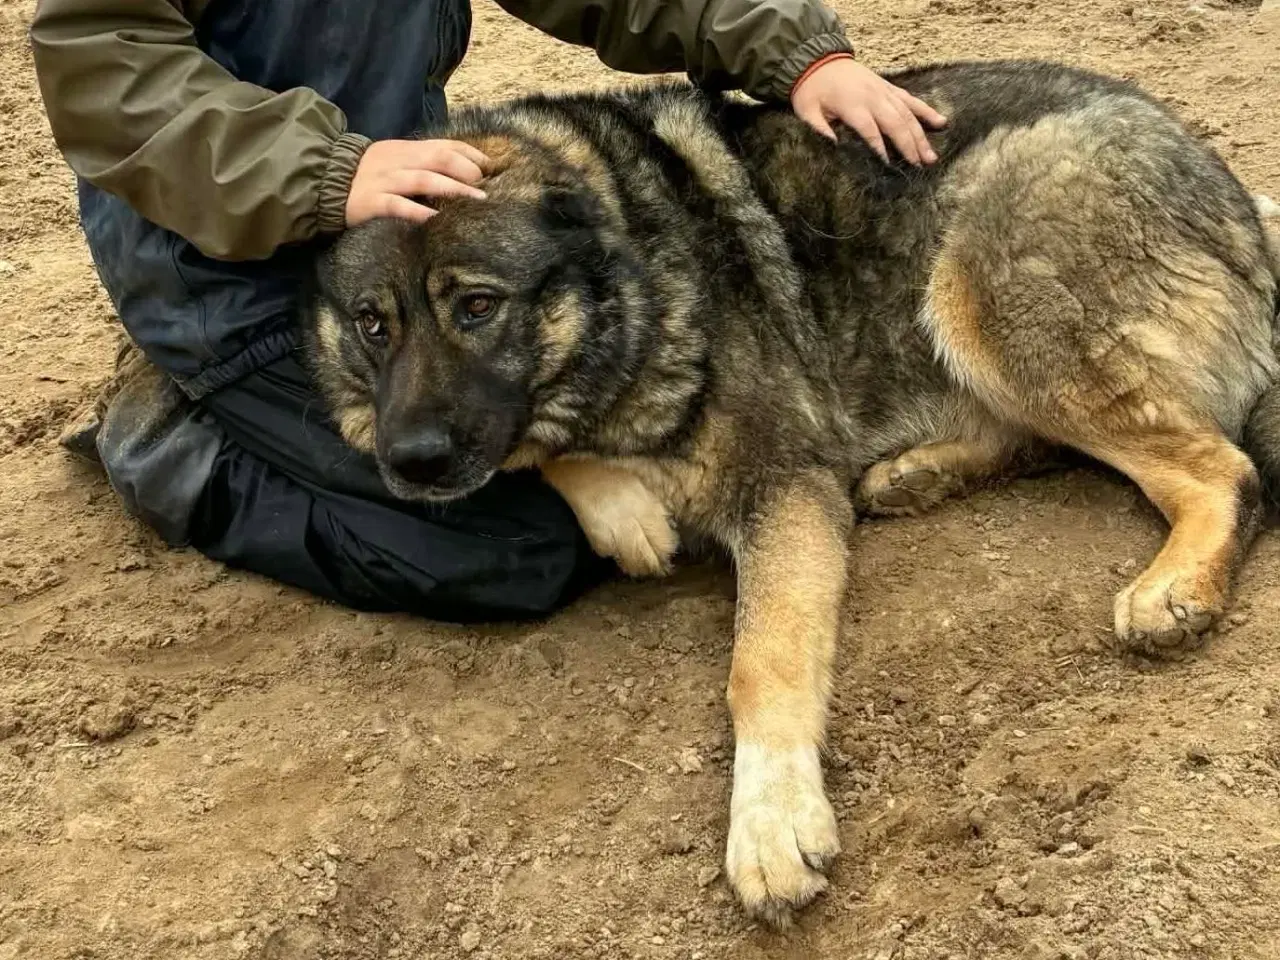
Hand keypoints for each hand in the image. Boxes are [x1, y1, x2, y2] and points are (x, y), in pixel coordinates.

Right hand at [345, 139, 490, 225]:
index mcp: (405, 149)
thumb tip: (458, 170)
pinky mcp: (371, 202)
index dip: (470, 154)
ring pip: (424, 180)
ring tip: (475, 200)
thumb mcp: (394, 160)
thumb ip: (420, 162)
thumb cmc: (365, 175)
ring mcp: (384, 180)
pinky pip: (398, 206)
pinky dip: (418, 211)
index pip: (444, 145)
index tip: (490, 167)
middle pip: (439, 158)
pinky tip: (435, 220)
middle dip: (467, 170)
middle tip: (486, 186)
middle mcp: (398, 161)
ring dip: (453, 189)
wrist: (322, 182)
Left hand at [791, 56, 947, 165]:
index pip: (870, 131)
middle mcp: (873, 97)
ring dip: (921, 135)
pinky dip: (926, 111)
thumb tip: (833, 149)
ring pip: (908, 113)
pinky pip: (911, 100)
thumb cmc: (811, 89)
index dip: (880, 150)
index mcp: (853, 105)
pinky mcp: (889, 87)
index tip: (889, 168)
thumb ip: (819, 130)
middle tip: (921, 166)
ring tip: (931, 156)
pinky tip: (941, 122)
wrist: (818, 59)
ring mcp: (884, 91)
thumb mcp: (806, 111)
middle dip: (909, 146)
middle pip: (896, 123)